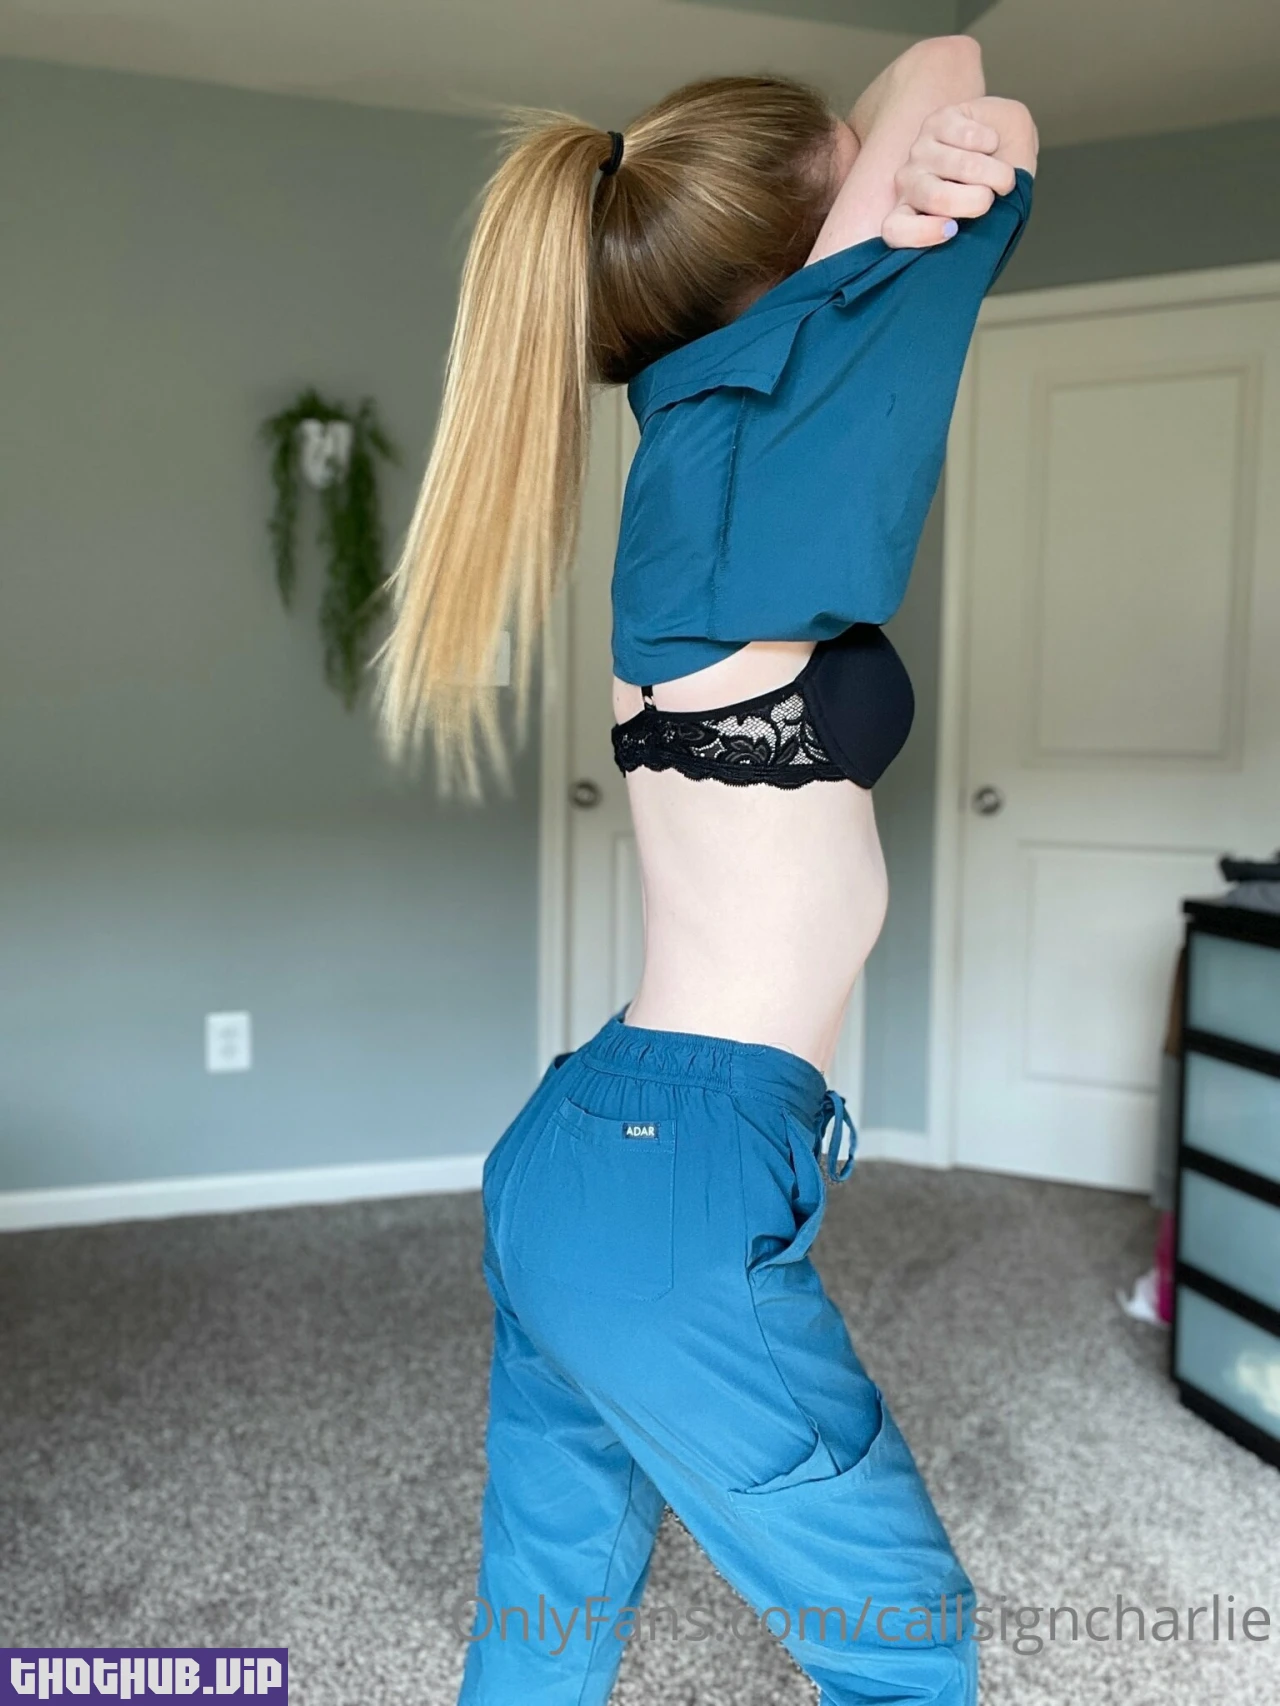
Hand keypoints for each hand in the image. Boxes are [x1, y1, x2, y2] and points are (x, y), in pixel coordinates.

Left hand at [881, 102, 1017, 248]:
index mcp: (910, 214)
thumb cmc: (991, 188)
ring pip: (960, 166)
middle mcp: (908, 182)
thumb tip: (979, 240)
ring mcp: (920, 149)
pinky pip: (969, 136)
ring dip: (994, 172)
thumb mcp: (987, 217)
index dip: (921, 234)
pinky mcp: (937, 121)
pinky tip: (991, 145)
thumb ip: (976, 231)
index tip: (952, 230)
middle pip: (935, 198)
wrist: (1006, 138)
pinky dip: (990, 142)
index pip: (895, 230)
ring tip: (1004, 175)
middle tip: (992, 198)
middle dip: (976, 200)